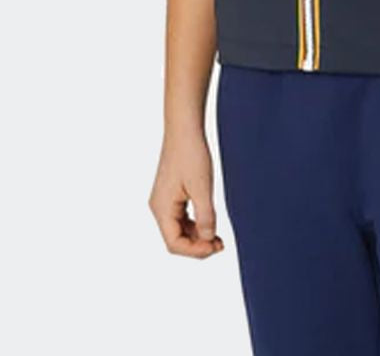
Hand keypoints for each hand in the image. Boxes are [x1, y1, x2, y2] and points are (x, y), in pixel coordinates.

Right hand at [149, 129, 225, 258]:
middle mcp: (159, 207)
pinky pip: (181, 217)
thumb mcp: (202, 187)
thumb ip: (205, 216)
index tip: (215, 247)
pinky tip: (210, 221)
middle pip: (176, 239)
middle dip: (197, 245)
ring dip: (197, 235)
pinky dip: (195, 223)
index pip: (174, 243)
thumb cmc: (191, 154)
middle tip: (220, 245)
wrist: (184, 129)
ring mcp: (164, 200)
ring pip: (179, 229)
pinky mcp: (171, 193)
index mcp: (161, 208)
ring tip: (217, 237)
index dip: (195, 251)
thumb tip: (208, 239)